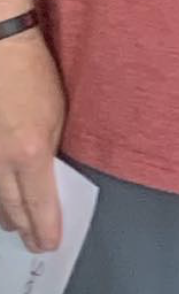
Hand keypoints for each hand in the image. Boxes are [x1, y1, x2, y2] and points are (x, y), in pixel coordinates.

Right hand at [0, 28, 64, 252]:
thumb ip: (49, 149)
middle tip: (33, 243)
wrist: (0, 50)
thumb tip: (48, 175)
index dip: (44, 227)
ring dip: (6, 214)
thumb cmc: (33, 75)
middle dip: (24, 227)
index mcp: (29, 153)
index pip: (39, 203)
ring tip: (15, 227)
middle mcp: (0, 162)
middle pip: (11, 207)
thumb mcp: (57, 113)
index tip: (50, 243)